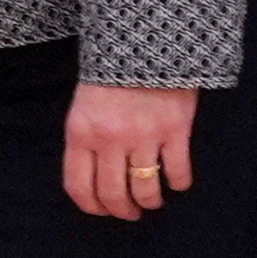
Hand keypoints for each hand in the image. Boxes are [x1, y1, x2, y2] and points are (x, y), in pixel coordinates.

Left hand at [59, 80, 202, 221]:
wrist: (145, 43)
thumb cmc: (111, 74)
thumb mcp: (84, 106)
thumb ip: (85, 139)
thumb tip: (92, 176)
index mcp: (80, 133)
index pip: (78, 185)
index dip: (91, 206)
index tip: (101, 211)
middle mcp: (109, 139)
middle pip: (113, 193)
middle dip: (122, 210)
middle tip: (130, 214)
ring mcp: (144, 135)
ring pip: (145, 187)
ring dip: (149, 201)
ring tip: (152, 202)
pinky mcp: (175, 129)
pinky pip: (177, 169)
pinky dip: (178, 182)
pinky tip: (177, 183)